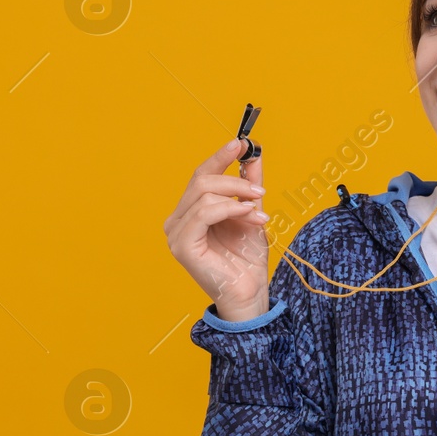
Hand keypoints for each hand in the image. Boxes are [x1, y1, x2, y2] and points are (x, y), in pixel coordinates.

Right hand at [163, 138, 271, 320]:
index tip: (241, 143)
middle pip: (201, 181)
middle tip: (260, 189)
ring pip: (203, 194)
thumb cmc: (247, 259)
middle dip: (234, 179)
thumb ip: (248, 185)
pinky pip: (204, 213)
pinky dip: (230, 208)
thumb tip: (252, 154)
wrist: (250, 291)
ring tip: (258, 211)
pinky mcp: (181, 245)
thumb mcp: (251, 212)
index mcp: (190, 212)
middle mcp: (178, 220)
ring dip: (237, 197)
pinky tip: (248, 215)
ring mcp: (176, 232)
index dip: (220, 157)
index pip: (201, 176)